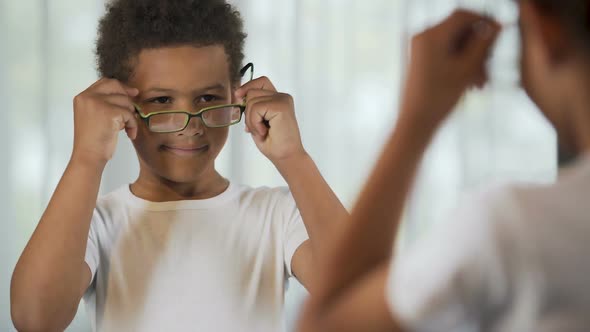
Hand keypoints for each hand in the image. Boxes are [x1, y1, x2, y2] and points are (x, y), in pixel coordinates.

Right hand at [71, 78, 138, 164]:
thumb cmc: (93, 141)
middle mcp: (88, 97)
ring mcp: (97, 103)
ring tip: (125, 128)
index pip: (104, 82)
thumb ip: (104, 103)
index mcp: (82, 97)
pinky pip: (129, 114)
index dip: (120, 87)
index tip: (131, 93)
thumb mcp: (94, 116)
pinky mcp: (109, 112)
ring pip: (125, 101)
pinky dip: (133, 125)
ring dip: (130, 115)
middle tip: (134, 108)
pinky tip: (129, 134)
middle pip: (115, 85)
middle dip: (127, 96)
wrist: (88, 156)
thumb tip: (129, 93)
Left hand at [235, 76, 306, 163]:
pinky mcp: (281, 106)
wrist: (286, 157)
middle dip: (248, 112)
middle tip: (257, 128)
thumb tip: (238, 95)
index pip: (260, 82)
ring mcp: (283, 100)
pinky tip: (265, 131)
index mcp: (277, 99)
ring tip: (262, 131)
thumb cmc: (273, 143)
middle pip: (252, 91)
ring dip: (251, 120)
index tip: (238, 96)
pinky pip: (256, 108)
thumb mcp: (257, 121)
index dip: (247, 87)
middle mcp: (282, 96)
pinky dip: (255, 123)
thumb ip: (251, 107)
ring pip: (251, 100)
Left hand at [400, 10, 500, 127]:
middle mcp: (422, 37)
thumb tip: (496, 25)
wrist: (416, 122)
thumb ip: (483, 43)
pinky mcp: (420, 61)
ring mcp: (420, 49)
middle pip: (459, 31)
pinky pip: (446, 55)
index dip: (483, 20)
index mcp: (431, 35)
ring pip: (455, 45)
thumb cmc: (439, 98)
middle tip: (489, 65)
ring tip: (481, 82)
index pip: (462, 16)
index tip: (500, 32)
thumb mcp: (467, 68)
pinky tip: (471, 84)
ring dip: (471, 60)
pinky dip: (459, 65)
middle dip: (478, 48)